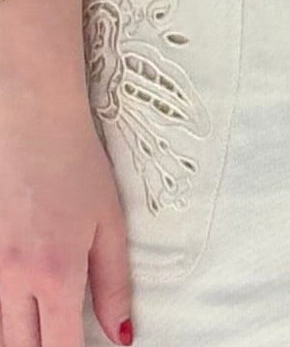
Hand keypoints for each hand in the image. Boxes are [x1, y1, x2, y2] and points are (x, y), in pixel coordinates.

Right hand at [0, 96, 133, 346]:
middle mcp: (13, 278)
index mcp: (54, 273)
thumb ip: (114, 284)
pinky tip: (28, 302)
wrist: (31, 119)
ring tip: (50, 321)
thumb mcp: (109, 222)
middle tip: (67, 338)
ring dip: (25, 333)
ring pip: (2, 327)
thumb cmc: (76, 164)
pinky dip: (9, 308)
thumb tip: (122, 335)